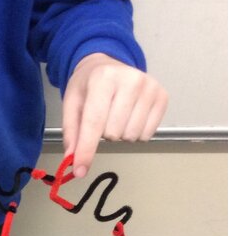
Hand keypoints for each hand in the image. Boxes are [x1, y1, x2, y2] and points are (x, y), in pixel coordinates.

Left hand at [61, 53, 167, 178]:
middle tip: (102, 117)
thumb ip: (72, 133)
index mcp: (103, 78)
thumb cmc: (89, 86)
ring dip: (120, 134)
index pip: (95, 123)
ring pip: (131, 136)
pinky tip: (130, 116)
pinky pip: (147, 135)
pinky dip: (136, 133)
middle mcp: (130, 80)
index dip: (87, 150)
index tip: (80, 170)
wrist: (108, 65)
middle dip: (103, 134)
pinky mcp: (163, 96)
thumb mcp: (72, 104)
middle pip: (113, 133)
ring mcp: (150, 88)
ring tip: (116, 116)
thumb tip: (74, 162)